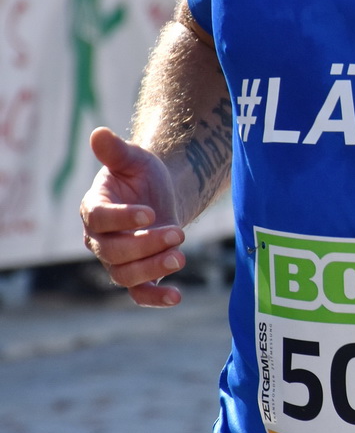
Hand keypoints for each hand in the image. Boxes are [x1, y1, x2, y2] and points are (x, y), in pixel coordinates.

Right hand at [80, 127, 185, 305]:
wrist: (161, 194)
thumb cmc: (142, 175)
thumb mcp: (133, 159)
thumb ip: (115, 150)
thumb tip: (99, 133)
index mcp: (94, 208)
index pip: (99, 219)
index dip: (122, 219)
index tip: (150, 213)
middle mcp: (100, 239)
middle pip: (113, 252)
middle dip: (146, 245)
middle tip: (179, 233)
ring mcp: (117, 260)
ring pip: (125, 275)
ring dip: (153, 269)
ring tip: (181, 256)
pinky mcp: (137, 275)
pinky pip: (139, 294)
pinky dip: (156, 299)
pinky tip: (177, 296)